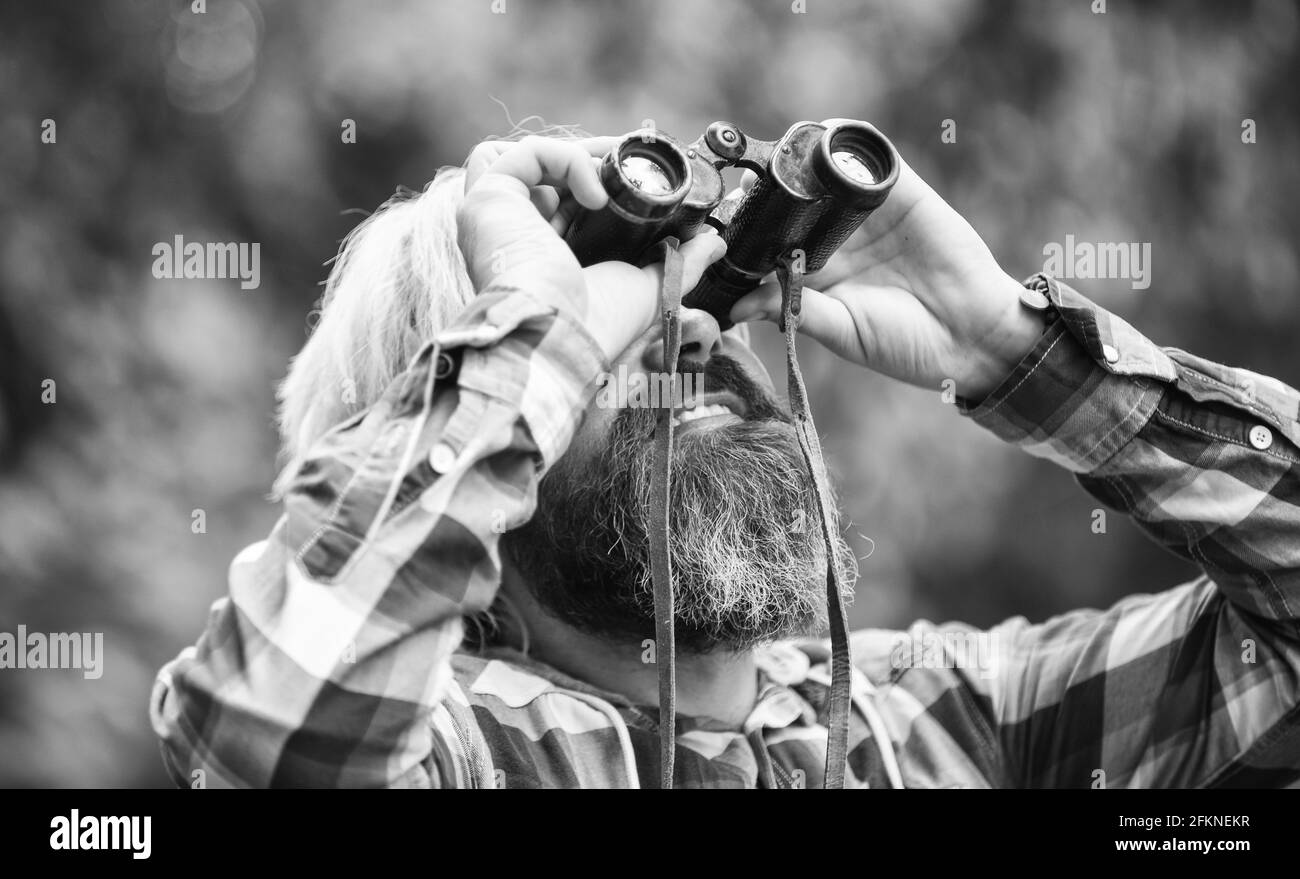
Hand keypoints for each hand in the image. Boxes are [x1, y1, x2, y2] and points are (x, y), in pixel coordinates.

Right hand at [458, 136, 726, 361]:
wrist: (562, 339)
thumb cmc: (595, 327)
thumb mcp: (648, 289)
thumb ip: (680, 262)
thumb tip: (715, 242)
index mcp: (539, 256)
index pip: (561, 200)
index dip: (597, 181)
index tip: (637, 175)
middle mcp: (511, 235)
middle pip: (545, 174)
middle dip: (593, 160)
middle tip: (632, 160)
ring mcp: (495, 216)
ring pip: (527, 157)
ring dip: (576, 155)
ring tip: (614, 171)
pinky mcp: (488, 199)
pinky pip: (527, 154)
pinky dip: (568, 160)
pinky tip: (598, 193)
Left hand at [728, 155, 1044, 400]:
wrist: (971, 335)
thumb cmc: (904, 345)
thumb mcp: (842, 330)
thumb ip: (792, 309)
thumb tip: (737, 306)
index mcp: (814, 273)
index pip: (769, 244)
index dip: (745, 233)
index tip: (718, 227)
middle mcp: (836, 239)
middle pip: (790, 203)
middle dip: (763, 192)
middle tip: (737, 186)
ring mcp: (867, 214)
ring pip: (824, 175)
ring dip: (800, 163)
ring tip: (774, 160)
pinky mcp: (902, 194)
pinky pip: (872, 162)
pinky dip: (848, 148)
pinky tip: (824, 146)